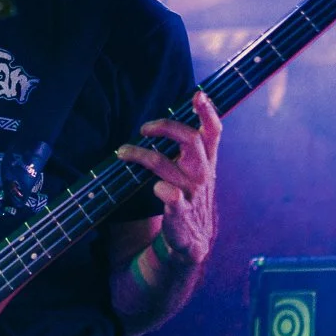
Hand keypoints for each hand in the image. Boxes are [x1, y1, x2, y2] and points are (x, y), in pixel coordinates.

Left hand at [117, 91, 220, 265]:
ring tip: (122, 151)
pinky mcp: (180, 212)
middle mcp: (202, 173)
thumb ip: (191, 147)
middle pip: (189, 140)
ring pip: (165, 164)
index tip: (198, 94)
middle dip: (165, 126)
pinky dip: (160, 189)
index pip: (213, 132)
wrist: (193, 241)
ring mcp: (191, 193)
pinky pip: (170, 196)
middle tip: (144, 128)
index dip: (208, 112)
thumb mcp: (197, 171)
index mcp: (207, 161)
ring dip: (141, 154)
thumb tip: (169, 119)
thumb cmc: (190, 197)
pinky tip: (152, 187)